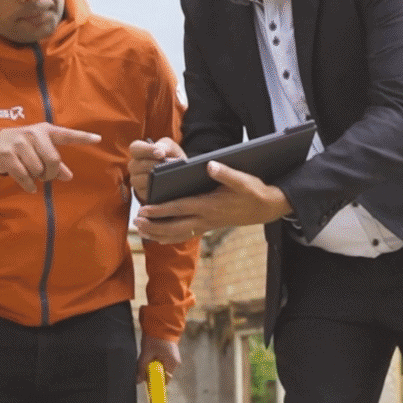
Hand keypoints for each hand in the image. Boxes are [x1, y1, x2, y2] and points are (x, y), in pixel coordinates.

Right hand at [0, 123, 100, 191]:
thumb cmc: (23, 146)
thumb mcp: (39, 149)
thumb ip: (55, 162)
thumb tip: (68, 177)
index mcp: (46, 131)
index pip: (67, 134)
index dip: (83, 137)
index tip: (98, 138)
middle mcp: (34, 134)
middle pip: (53, 160)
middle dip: (51, 173)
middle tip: (46, 175)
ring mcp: (19, 144)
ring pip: (38, 170)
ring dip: (37, 178)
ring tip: (33, 173)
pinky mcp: (8, 155)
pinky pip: (24, 176)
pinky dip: (29, 185)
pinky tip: (29, 186)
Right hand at [128, 138, 185, 202]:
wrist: (179, 175)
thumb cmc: (172, 158)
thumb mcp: (171, 149)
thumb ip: (166, 146)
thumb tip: (160, 153)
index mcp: (139, 152)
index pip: (135, 148)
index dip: (146, 150)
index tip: (160, 154)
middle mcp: (134, 166)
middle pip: (137, 165)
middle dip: (153, 165)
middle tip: (166, 166)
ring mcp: (136, 181)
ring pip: (138, 180)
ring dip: (153, 178)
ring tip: (167, 176)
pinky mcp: (142, 193)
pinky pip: (144, 192)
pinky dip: (154, 189)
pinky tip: (165, 186)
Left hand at [135, 160, 291, 243]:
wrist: (266, 208)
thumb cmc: (253, 191)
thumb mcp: (243, 180)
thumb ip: (225, 173)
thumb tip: (209, 165)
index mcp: (210, 205)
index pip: (181, 208)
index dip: (161, 210)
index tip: (145, 209)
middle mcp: (207, 218)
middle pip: (175, 226)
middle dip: (154, 225)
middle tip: (135, 222)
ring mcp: (208, 224)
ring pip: (179, 234)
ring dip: (158, 234)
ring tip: (141, 230)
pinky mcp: (209, 226)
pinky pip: (187, 235)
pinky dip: (171, 238)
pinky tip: (159, 237)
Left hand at [137, 334, 180, 381]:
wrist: (160, 322)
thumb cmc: (155, 337)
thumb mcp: (146, 353)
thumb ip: (142, 368)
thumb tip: (138, 380)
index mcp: (172, 364)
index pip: (165, 380)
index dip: (155, 382)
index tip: (146, 381)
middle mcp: (175, 362)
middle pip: (162, 374)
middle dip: (152, 372)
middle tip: (143, 367)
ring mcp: (173, 357)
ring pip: (161, 367)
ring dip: (152, 365)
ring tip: (146, 358)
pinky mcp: (169, 352)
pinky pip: (161, 361)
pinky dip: (154, 360)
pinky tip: (149, 355)